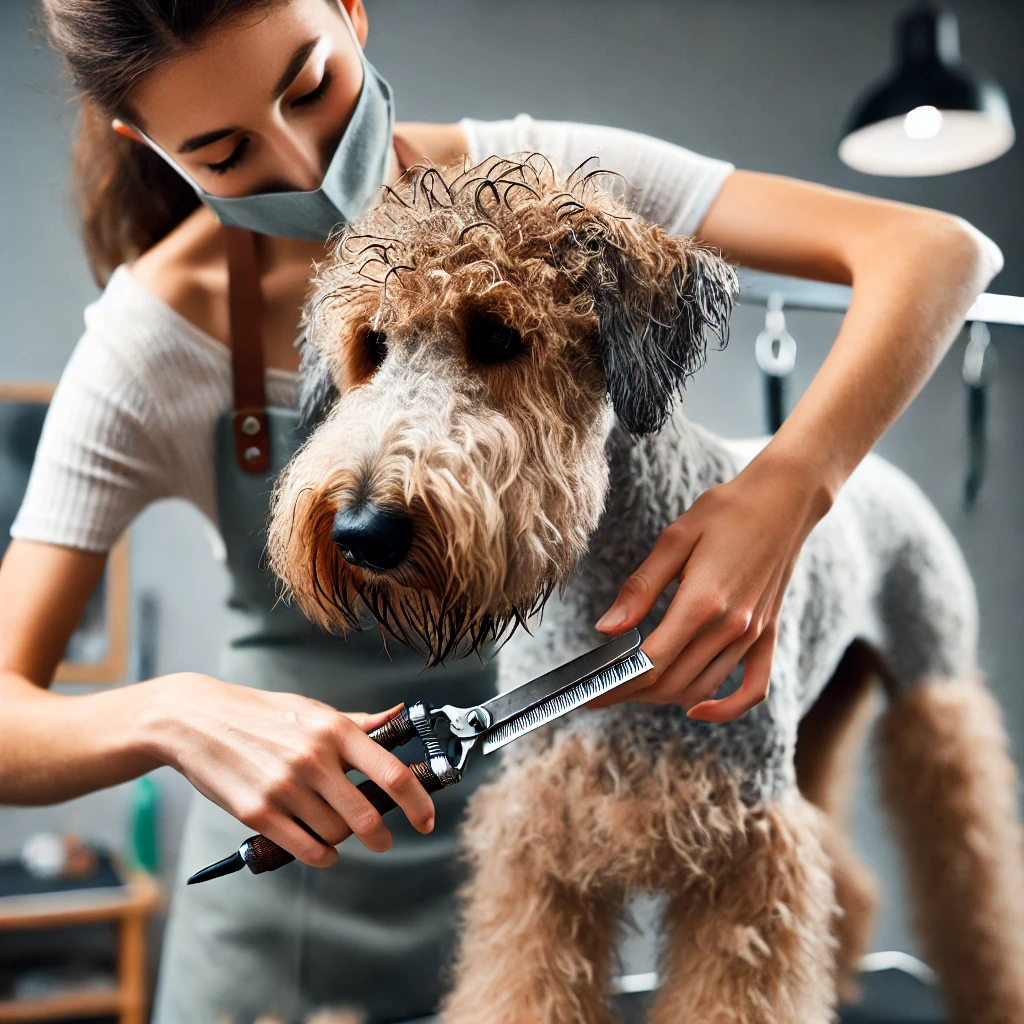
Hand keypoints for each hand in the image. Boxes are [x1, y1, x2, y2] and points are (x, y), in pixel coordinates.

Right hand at [140, 674, 434, 867]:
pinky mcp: (257, 812)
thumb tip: (399, 715)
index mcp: (334, 730)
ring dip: (342, 840)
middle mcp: (313, 758)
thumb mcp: (312, 710)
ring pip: (334, 834)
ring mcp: (284, 787)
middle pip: (365, 815)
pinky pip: (304, 848)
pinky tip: (321, 849)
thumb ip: (358, 723)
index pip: (390, 773)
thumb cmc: (261, 714)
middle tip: (384, 840)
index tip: (427, 819)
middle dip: (381, 836)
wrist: (197, 720)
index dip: (417, 802)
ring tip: (333, 827)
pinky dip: (320, 855)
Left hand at [587, 452, 830, 720]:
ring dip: (665, 697)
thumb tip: (607, 630)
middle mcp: (731, 627)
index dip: (616, 685)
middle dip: (632, 693)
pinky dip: (726, 708)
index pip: (651, 664)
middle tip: (602, 691)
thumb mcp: (673, 540)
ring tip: (633, 689)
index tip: (588, 695)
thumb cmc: (724, 512)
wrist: (784, 499)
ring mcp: (753, 634)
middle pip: (672, 683)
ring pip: (702, 688)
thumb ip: (640, 589)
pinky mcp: (768, 633)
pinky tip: (698, 709)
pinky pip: (753, 688)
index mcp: (702, 603)